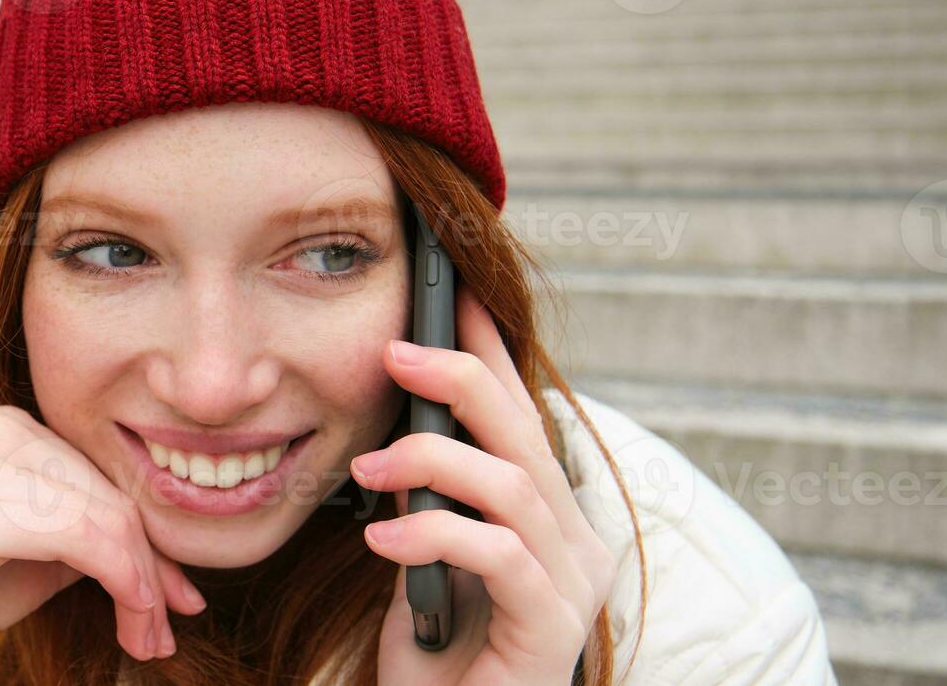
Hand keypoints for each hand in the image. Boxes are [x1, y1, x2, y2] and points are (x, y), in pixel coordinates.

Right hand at [0, 405, 208, 658]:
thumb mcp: (47, 560)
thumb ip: (102, 546)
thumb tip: (181, 584)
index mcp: (19, 427)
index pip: (110, 482)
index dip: (154, 546)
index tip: (182, 603)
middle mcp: (3, 429)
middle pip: (114, 500)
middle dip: (151, 575)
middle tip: (163, 635)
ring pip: (106, 520)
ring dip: (141, 590)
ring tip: (147, 641)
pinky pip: (80, 538)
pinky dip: (120, 581)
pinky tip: (130, 621)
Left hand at [354, 290, 614, 684]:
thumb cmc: (437, 657)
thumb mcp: (423, 560)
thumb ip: (429, 500)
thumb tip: (398, 432)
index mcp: (553, 521)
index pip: (523, 418)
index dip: (489, 355)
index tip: (451, 297)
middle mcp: (578, 546)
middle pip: (527, 437)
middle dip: (461, 380)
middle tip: (393, 352)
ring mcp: (574, 587)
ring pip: (515, 488)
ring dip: (433, 461)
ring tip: (369, 464)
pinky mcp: (552, 629)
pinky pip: (500, 557)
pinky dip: (436, 534)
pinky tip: (384, 539)